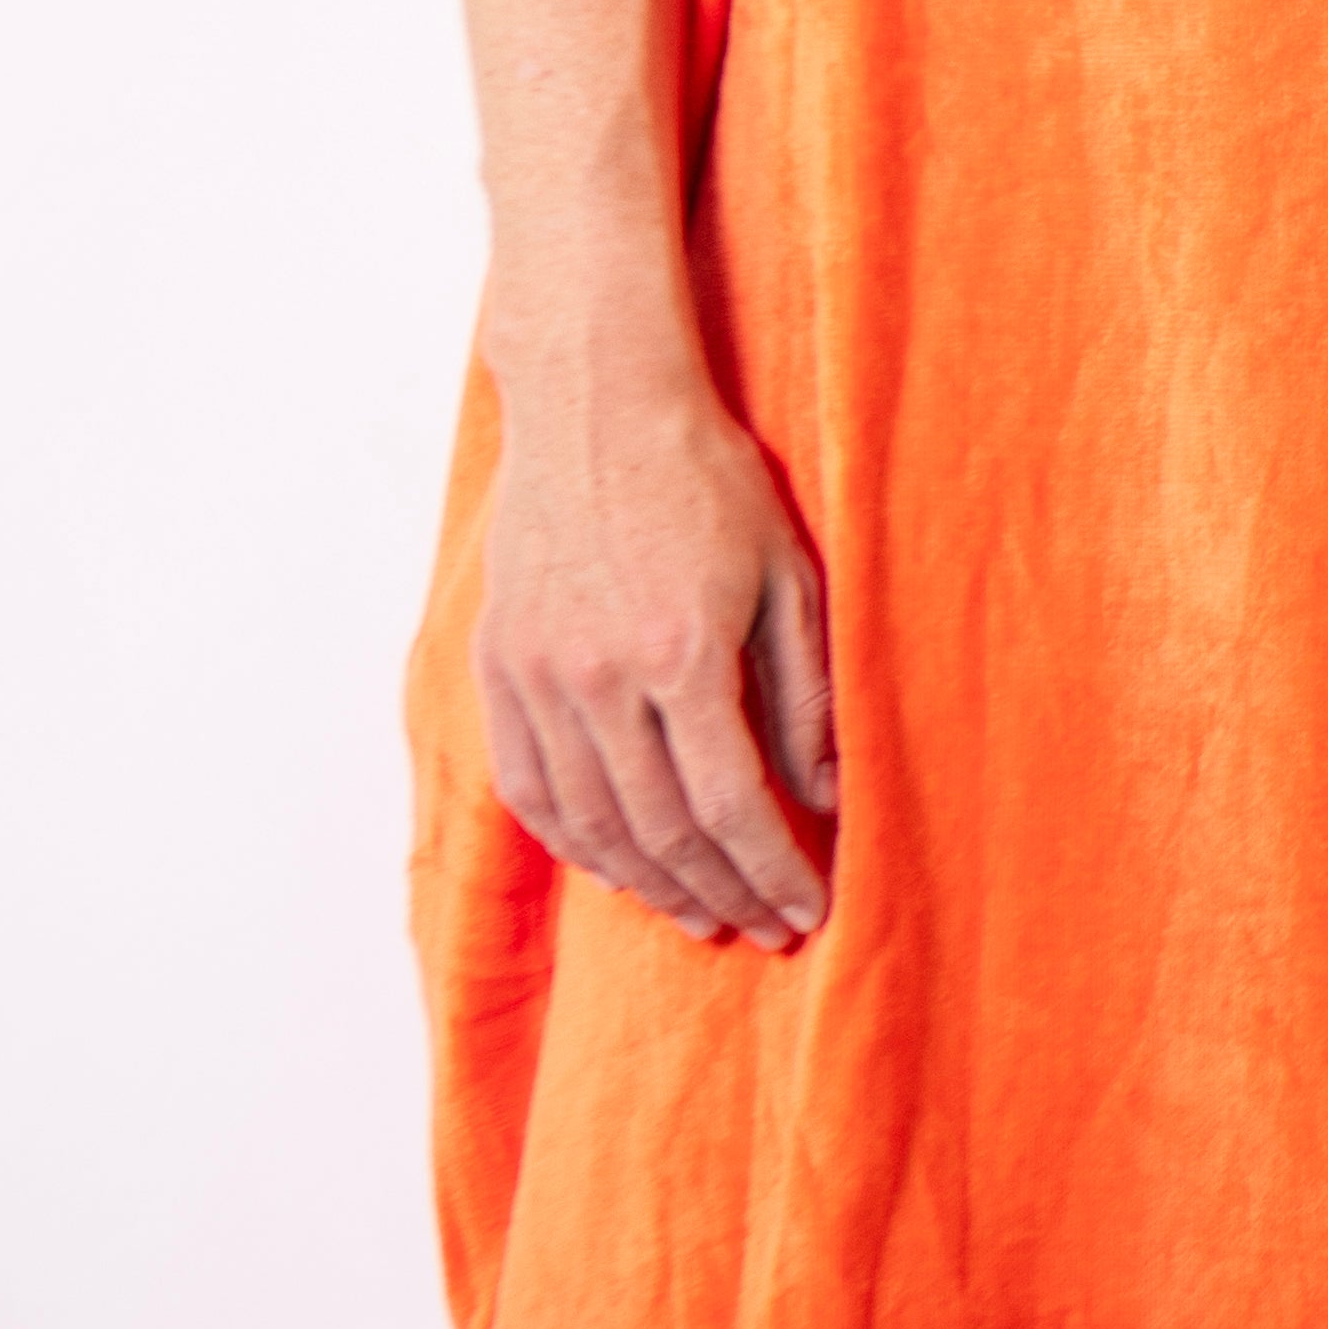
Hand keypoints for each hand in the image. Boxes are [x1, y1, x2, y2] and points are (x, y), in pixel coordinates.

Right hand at [475, 370, 836, 952]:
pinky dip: (575, 843)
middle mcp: (598, 677)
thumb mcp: (785, 574)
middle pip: (660, 833)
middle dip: (721, 894)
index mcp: (681, 653)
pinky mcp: (498, 664)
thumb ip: (803, 693)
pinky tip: (616, 866)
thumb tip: (829, 796)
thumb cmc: (704, 478)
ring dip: (649, 885)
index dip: (771, 872)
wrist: (595, 401)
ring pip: (591, 824)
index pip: (729, 807)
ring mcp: (537, 674)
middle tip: (761, 927)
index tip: (806, 910)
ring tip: (699, 912)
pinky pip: (529, 788)